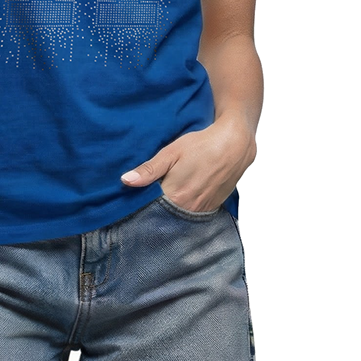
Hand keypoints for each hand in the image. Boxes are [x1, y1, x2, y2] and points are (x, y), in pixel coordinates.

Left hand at [120, 116, 256, 212]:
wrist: (234, 145)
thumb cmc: (201, 145)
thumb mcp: (171, 152)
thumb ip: (149, 169)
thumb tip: (126, 180)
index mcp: (175, 195)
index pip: (150, 209)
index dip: (140, 205)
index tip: (132, 201)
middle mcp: (189, 207)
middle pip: (165, 214)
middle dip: (155, 209)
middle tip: (149, 198)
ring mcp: (202, 209)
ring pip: (180, 215)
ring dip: (171, 209)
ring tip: (166, 196)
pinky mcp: (213, 206)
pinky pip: (194, 213)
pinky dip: (186, 208)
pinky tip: (183, 196)